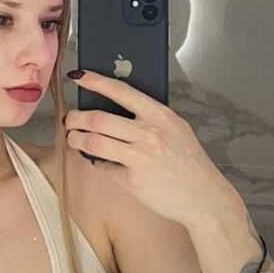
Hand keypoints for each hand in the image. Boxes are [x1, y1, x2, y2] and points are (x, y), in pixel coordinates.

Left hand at [64, 70, 236, 229]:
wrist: (203, 196)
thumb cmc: (189, 163)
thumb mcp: (176, 129)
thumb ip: (151, 118)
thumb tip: (117, 109)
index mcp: (160, 115)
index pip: (121, 91)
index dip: (95, 82)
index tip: (78, 77)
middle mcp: (149, 133)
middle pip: (97, 119)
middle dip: (76, 118)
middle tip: (70, 120)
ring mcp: (140, 157)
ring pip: (93, 142)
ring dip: (76, 140)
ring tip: (73, 139)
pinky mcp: (133, 180)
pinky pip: (104, 167)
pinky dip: (98, 163)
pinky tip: (101, 162)